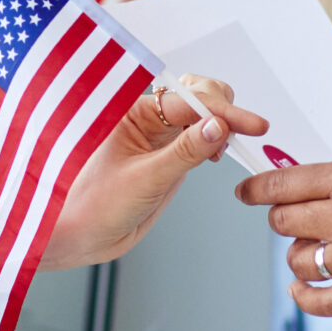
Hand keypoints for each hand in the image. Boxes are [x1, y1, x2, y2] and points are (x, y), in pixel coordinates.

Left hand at [40, 77, 267, 271]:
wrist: (78, 236)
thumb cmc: (91, 204)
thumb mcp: (145, 179)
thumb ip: (184, 153)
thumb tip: (218, 127)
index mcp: (133, 111)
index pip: (189, 100)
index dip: (224, 110)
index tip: (252, 124)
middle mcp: (147, 118)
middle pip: (198, 94)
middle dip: (224, 107)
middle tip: (245, 132)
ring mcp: (159, 136)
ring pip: (201, 114)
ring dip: (222, 121)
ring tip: (229, 145)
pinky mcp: (168, 156)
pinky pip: (198, 137)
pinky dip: (215, 139)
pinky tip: (219, 153)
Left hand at [233, 140, 331, 315]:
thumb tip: (323, 180)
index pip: (283, 183)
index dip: (257, 190)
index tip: (247, 194)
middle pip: (285, 221)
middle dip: (285, 220)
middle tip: (294, 221)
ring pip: (298, 261)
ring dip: (299, 258)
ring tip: (310, 254)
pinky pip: (323, 302)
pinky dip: (306, 299)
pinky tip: (303, 292)